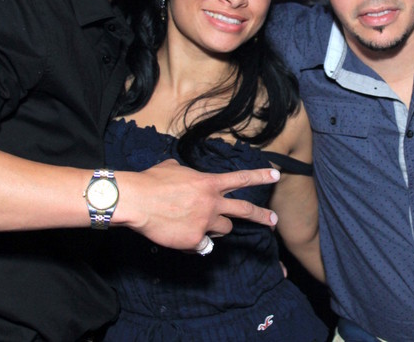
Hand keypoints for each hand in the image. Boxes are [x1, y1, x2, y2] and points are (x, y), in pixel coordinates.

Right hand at [117, 160, 279, 250]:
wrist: (137, 201)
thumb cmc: (151, 181)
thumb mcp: (173, 168)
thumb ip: (187, 173)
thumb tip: (183, 173)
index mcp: (209, 183)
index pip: (241, 179)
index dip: (260, 177)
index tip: (276, 175)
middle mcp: (212, 203)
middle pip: (244, 210)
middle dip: (261, 216)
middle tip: (273, 220)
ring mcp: (205, 223)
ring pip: (223, 230)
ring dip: (215, 228)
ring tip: (195, 223)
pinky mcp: (194, 240)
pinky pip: (201, 245)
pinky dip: (193, 242)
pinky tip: (179, 236)